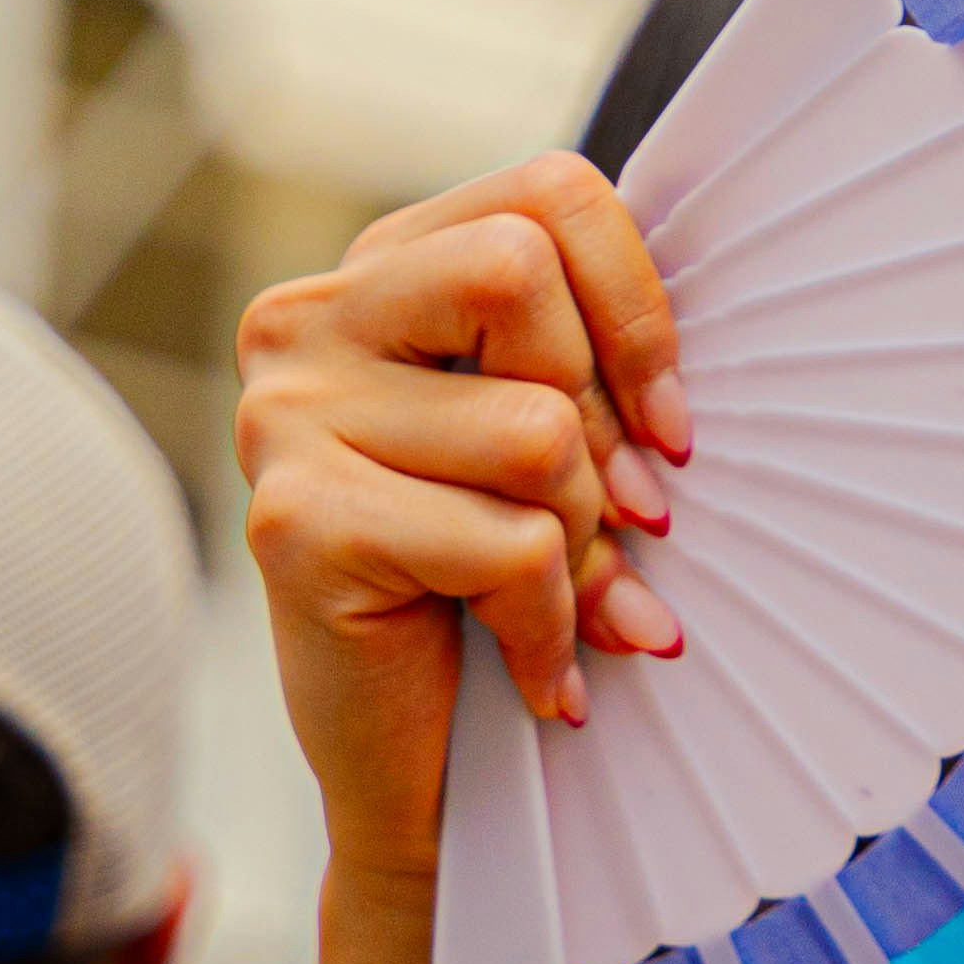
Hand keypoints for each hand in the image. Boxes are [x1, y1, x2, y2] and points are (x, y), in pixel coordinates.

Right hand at [237, 158, 691, 919]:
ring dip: (582, 544)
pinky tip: (540, 673)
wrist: (410, 771)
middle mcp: (307, 321)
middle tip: (620, 520)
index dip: (637, 304)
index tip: (669, 425)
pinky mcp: (295, 522)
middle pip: (521, 271)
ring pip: (530, 429)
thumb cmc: (490, 591)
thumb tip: (678, 386)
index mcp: (379, 272)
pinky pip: (507, 545)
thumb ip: (582, 365)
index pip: (549, 192)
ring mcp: (284, 418)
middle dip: (598, 417)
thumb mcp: (546, 450)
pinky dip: (553, 626)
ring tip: (564, 607)